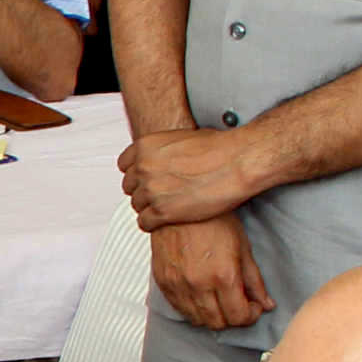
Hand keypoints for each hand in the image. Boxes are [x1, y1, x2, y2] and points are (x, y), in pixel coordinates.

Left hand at [120, 126, 267, 227]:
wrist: (236, 162)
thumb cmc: (218, 148)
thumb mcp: (181, 138)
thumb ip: (163, 151)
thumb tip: (161, 159)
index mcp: (145, 147)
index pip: (124, 165)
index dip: (137, 173)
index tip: (145, 179)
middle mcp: (143, 168)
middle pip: (130, 186)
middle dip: (143, 190)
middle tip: (160, 194)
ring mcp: (151, 191)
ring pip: (136, 206)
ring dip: (149, 208)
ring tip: (167, 207)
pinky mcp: (163, 212)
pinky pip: (144, 223)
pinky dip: (153, 224)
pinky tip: (165, 221)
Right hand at [145, 209, 272, 332]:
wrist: (180, 204)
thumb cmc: (213, 219)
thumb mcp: (242, 247)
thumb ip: (254, 280)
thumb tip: (267, 304)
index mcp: (223, 275)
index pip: (238, 317)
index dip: (249, 316)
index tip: (252, 307)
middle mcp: (199, 284)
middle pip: (218, 323)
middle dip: (232, 317)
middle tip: (238, 304)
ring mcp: (178, 285)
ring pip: (197, 320)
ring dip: (212, 315)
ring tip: (219, 299)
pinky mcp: (163, 282)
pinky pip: (179, 309)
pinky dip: (193, 309)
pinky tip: (202, 294)